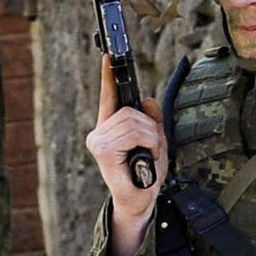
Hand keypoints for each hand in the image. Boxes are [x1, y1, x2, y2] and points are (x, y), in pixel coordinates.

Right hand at [88, 64, 164, 255]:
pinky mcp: (103, 150)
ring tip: (146, 156)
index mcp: (110, 127)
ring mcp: (99, 140)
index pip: (109, 96)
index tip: (108, 54)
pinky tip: (141, 159)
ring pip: (135, 121)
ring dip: (150, 138)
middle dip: (150, 128)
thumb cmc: (145, 175)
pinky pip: (134, 132)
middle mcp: (100, 132)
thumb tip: (149, 100)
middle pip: (131, 110)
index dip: (109, 75)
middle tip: (150, 149)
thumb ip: (152, 120)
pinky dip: (147, 144)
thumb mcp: (155, 142)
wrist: (138, 202)